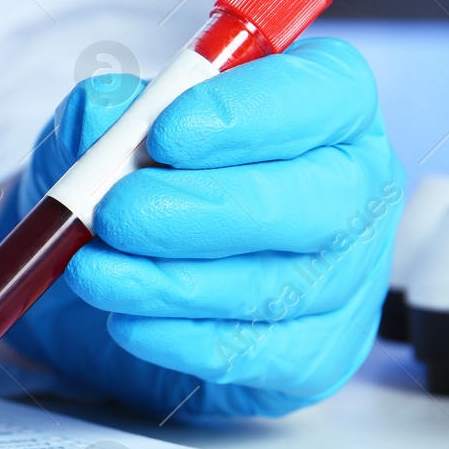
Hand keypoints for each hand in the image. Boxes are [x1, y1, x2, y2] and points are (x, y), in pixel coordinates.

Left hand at [4, 37, 402, 416]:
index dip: (251, 114)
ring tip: (93, 272)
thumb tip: (104, 118)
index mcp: (327, 105)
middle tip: (118, 214)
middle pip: (321, 201)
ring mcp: (346, 279)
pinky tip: (128, 321)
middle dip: (210, 209)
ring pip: (279, 286)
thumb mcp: (106, 130)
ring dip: (174, 282)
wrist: (118, 281)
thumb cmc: (133, 181)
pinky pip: (257, 353)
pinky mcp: (317, 354)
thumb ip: (108, 113)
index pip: (330, 93)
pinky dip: (181, 339)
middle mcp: (356, 188)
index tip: (164, 135)